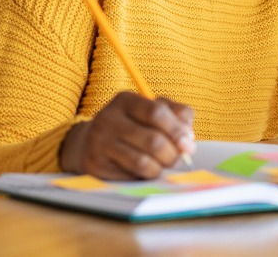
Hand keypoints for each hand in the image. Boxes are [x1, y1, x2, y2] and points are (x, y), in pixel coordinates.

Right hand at [59, 92, 195, 178]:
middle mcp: (109, 119)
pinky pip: (130, 176)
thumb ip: (176, 114)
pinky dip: (145, 176)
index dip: (177, 129)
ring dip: (160, 168)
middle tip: (178, 158)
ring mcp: (100, 143)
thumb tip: (188, 135)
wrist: (89, 142)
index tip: (189, 142)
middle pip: (153, 140)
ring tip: (163, 166)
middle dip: (172, 153)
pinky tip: (146, 171)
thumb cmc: (131, 125)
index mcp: (125, 100)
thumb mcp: (151, 110)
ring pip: (142, 162)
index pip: (156, 112)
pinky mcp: (96, 165)